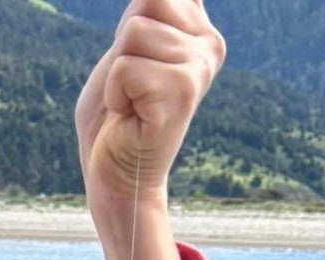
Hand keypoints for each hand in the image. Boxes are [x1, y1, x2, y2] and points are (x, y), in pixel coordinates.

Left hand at [76, 0, 225, 259]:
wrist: (116, 177)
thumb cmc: (115, 115)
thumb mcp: (124, 49)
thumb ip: (144, 11)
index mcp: (198, 31)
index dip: (130, 29)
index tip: (136, 65)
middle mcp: (209, 45)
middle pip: (147, 2)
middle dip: (123, 45)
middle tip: (131, 86)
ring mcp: (200, 68)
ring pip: (134, 33)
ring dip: (118, 73)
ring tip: (132, 103)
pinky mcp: (183, 92)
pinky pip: (126, 68)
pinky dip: (116, 93)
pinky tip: (131, 116)